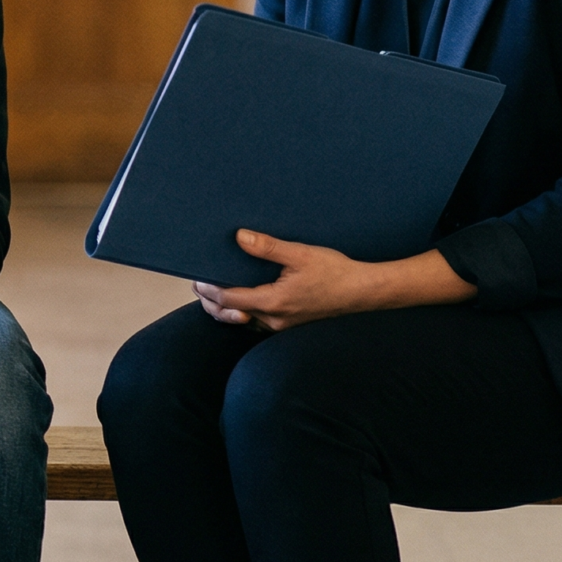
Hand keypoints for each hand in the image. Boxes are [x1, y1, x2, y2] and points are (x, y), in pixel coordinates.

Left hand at [194, 230, 474, 331]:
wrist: (365, 291)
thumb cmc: (336, 272)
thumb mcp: (301, 254)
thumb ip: (268, 247)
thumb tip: (239, 237)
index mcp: (274, 303)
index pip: (229, 301)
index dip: (209, 290)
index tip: (196, 277)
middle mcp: (275, 319)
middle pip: (231, 315)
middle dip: (211, 302)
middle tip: (198, 286)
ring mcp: (282, 325)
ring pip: (244, 320)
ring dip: (225, 309)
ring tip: (213, 291)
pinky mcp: (290, 324)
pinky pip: (258, 321)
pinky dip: (243, 311)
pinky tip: (241, 299)